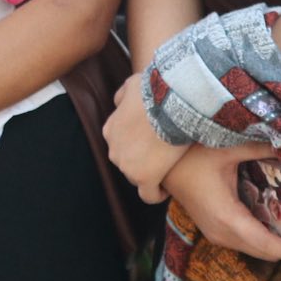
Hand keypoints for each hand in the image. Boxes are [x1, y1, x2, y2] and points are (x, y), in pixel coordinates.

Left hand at [103, 72, 186, 202]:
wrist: (170, 104)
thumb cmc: (155, 91)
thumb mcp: (131, 85)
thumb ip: (122, 96)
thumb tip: (118, 103)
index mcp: (110, 130)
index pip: (120, 145)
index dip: (136, 146)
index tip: (152, 143)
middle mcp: (114, 150)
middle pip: (128, 162)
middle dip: (143, 161)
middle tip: (162, 154)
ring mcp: (127, 166)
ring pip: (138, 177)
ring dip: (151, 174)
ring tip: (168, 168)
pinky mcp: (144, 179)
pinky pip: (149, 195)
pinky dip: (157, 194)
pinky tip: (167, 189)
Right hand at [161, 142, 280, 267]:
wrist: (159, 162)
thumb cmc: (190, 154)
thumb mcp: (229, 147)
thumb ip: (263, 148)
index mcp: (227, 217)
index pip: (267, 244)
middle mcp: (221, 233)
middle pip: (262, 252)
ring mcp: (215, 234)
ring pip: (253, 249)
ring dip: (277, 247)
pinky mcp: (213, 230)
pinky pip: (244, 242)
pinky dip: (263, 240)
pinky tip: (278, 229)